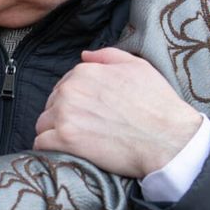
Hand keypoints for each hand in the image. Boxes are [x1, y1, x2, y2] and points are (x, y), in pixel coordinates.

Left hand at [33, 47, 202, 177]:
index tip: (89, 114)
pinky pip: (41, 145)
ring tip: (77, 144)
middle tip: (86, 130)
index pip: (64, 86)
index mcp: (84, 72)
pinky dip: (51, 150)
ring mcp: (65, 116)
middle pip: (52, 105)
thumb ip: (107, 56)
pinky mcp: (65, 141)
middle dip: (63, 116)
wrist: (167, 139)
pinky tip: (67, 153)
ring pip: (43, 125)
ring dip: (55, 133)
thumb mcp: (137, 67)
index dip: (76, 101)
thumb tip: (85, 55)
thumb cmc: (157, 104)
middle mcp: (70, 90)